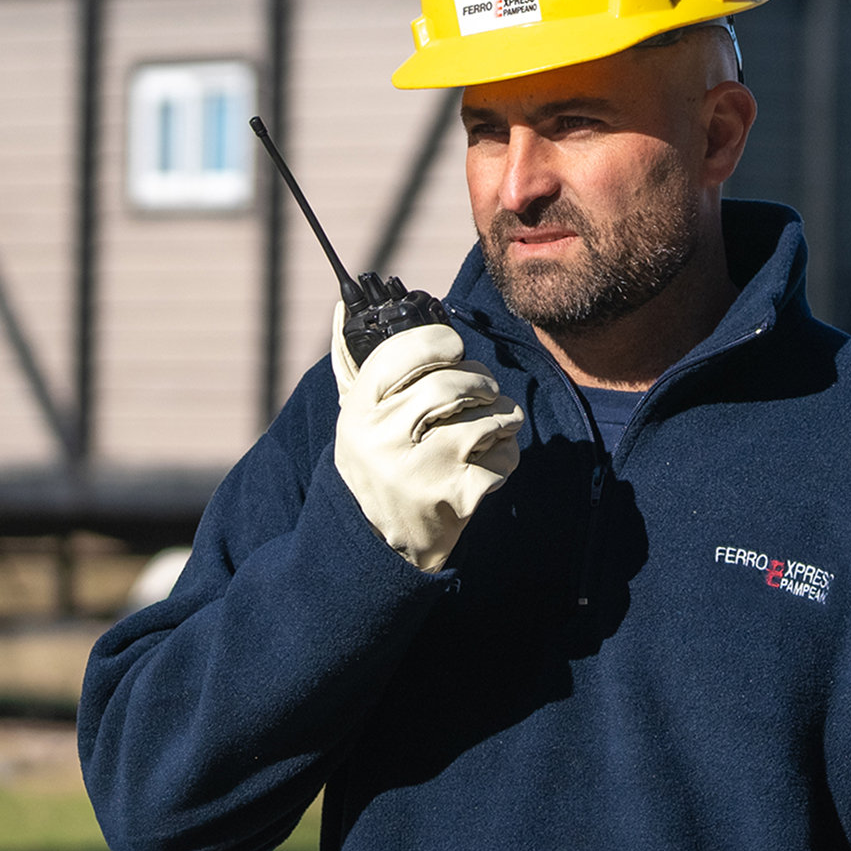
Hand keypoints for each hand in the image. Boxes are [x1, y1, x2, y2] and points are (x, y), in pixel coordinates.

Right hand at [331, 302, 523, 571]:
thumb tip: (343, 306)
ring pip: (486, 417)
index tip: (453, 349)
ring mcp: (422, 470)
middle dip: (480, 382)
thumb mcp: (355, 417)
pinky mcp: (457, 497)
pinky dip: (507, 455)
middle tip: (484, 391)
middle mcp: (385, 439)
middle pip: (452, 384)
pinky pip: (503, 457)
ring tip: (494, 424)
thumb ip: (356, 363)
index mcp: (359, 411)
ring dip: (502, 416)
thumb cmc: (375, 464)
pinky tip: (489, 461)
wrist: (379, 544)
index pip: (403, 352)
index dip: (439, 342)